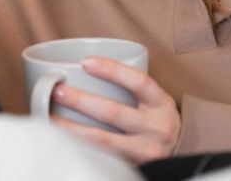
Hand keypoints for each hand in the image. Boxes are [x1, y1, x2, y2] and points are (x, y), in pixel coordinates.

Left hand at [50, 56, 180, 163]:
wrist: (179, 155)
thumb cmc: (157, 121)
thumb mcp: (155, 101)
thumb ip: (131, 88)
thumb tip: (84, 68)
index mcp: (161, 103)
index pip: (138, 81)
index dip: (112, 70)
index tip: (85, 62)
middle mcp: (156, 128)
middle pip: (114, 112)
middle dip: (81, 101)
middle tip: (57, 91)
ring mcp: (145, 151)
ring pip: (103, 140)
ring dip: (73, 129)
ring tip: (51, 119)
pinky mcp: (134, 167)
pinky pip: (103, 157)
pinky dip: (81, 149)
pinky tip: (64, 143)